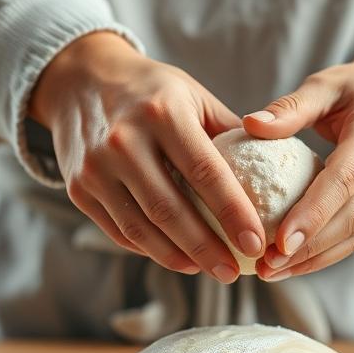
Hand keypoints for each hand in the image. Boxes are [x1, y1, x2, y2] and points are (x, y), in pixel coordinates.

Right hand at [30, 33, 263, 283]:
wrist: (80, 80)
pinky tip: (177, 257)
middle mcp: (124, 141)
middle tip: (234, 272)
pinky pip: (119, 231)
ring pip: (141, 229)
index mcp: (162, 113)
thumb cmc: (151, 91)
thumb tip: (275, 173)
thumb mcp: (192, 95)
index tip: (256, 242)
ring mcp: (96, 168)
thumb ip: (228, 132)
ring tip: (209, 271)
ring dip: (178, 258)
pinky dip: (150, 250)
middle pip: (170, 210)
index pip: (206, 172)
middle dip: (207, 249)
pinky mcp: (78, 189)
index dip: (233, 212)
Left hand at [241, 55, 353, 279]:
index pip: (344, 179)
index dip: (313, 213)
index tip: (279, 240)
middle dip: (310, 247)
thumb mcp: (325, 85)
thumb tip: (250, 125)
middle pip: (352, 215)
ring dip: (316, 259)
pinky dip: (328, 254)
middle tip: (268, 265)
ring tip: (274, 271)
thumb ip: (290, 107)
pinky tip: (295, 265)